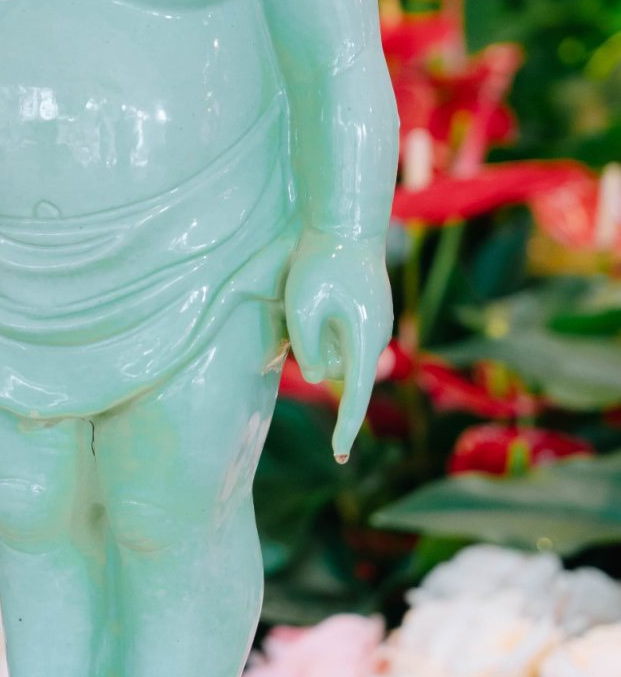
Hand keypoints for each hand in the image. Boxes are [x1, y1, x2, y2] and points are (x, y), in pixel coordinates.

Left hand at [284, 230, 392, 464]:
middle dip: (313, 353)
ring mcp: (374, 323)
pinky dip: (322, 322)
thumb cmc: (320, 261)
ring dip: (316, 334)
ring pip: (335, 349)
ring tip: (311, 292)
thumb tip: (314, 376)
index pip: (355, 395)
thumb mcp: (301, 305)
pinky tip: (321, 288)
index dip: (346, 427)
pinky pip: (339, 331)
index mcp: (364, 339)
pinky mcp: (368, 311)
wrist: (347, 220)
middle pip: (336, 369)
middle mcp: (376, 336)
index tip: (340, 457)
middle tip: (303, 308)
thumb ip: (305, 347)